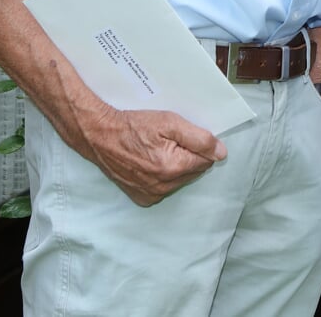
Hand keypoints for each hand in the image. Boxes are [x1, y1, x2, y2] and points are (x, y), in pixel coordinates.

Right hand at [63, 104, 225, 206]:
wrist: (100, 136)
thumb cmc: (132, 126)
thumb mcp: (170, 122)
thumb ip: (199, 138)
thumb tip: (221, 152)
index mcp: (173, 167)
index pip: (206, 160)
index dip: (198, 145)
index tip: (184, 136)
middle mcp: (163, 186)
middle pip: (193, 171)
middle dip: (188, 156)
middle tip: (169, 141)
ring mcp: (151, 194)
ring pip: (180, 181)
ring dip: (175, 167)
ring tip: (157, 150)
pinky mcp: (142, 198)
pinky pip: (164, 189)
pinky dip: (162, 177)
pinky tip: (150, 163)